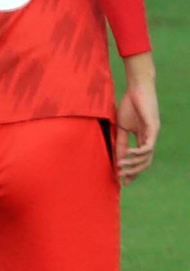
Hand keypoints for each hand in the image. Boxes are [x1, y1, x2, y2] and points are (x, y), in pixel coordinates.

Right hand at [116, 53, 159, 183]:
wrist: (138, 89)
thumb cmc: (129, 105)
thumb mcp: (121, 127)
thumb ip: (119, 142)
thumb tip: (116, 157)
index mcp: (143, 139)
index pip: (139, 160)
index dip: (131, 171)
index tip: (121, 181)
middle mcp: (150, 139)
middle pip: (145, 163)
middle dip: (133, 172)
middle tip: (121, 179)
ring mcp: (153, 135)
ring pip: (146, 158)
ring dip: (133, 165)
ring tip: (120, 167)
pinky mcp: (153, 129)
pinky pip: (147, 147)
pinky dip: (137, 153)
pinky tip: (127, 155)